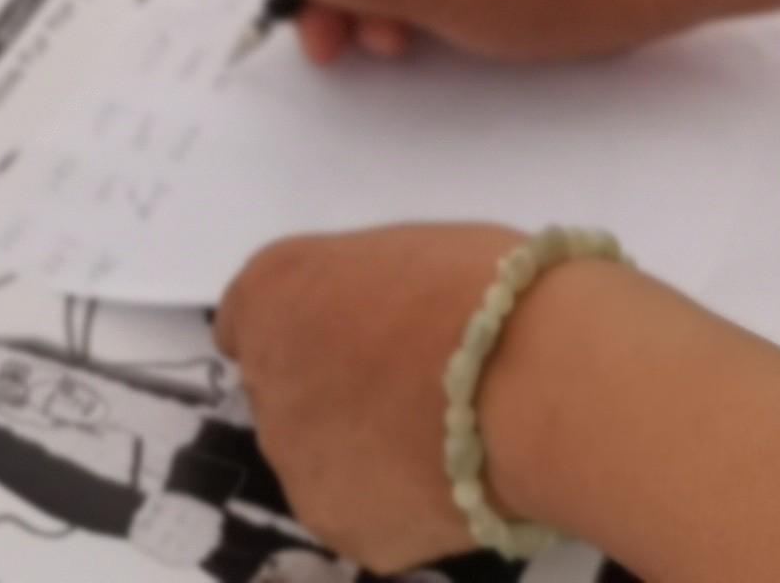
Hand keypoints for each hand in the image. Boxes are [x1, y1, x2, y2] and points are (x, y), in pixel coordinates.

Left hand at [214, 222, 518, 574]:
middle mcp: (265, 382)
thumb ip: (360, 292)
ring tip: (443, 434)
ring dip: (360, 447)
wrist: (531, 383)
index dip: (301, 327)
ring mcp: (298, 467)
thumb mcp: (406, 248)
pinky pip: (365, 511)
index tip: (345, 333)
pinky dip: (398, 501)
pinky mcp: (344, 531)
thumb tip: (373, 324)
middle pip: (286, 391)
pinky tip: (453, 477)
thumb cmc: (479, 289)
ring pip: (320, 458)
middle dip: (333, 388)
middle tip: (411, 382)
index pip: (248, 320)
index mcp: (274, 294)